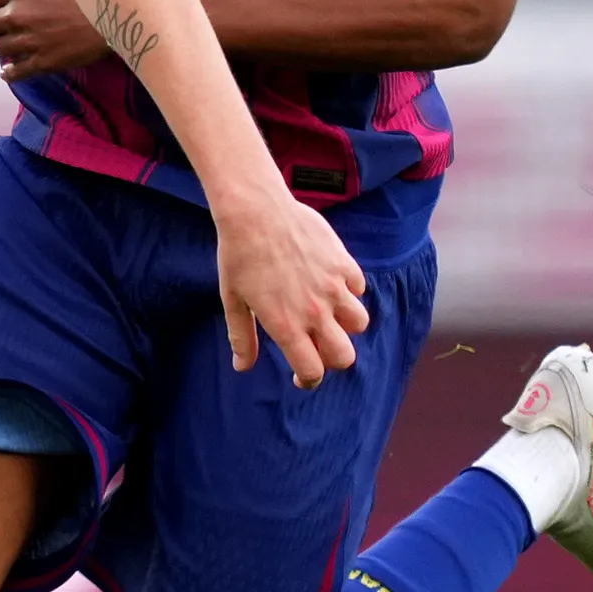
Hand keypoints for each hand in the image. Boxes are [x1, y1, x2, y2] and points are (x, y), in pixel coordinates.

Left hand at [0, 0, 108, 78]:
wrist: (119, 14)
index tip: (1, 7)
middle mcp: (18, 13)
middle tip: (8, 27)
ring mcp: (29, 40)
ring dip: (6, 47)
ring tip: (17, 46)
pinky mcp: (42, 62)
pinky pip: (13, 72)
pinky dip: (9, 73)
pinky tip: (10, 71)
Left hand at [214, 190, 370, 387]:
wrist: (255, 211)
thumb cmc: (238, 255)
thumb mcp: (233, 300)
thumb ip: (242, 336)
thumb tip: (242, 367)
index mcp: (287, 326)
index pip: (313, 370)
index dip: (308, 380)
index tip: (301, 376)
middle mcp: (315, 311)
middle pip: (345, 356)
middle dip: (334, 360)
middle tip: (318, 349)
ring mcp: (333, 286)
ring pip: (359, 323)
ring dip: (346, 325)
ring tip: (327, 315)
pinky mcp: (343, 263)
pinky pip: (359, 289)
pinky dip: (349, 292)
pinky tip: (330, 285)